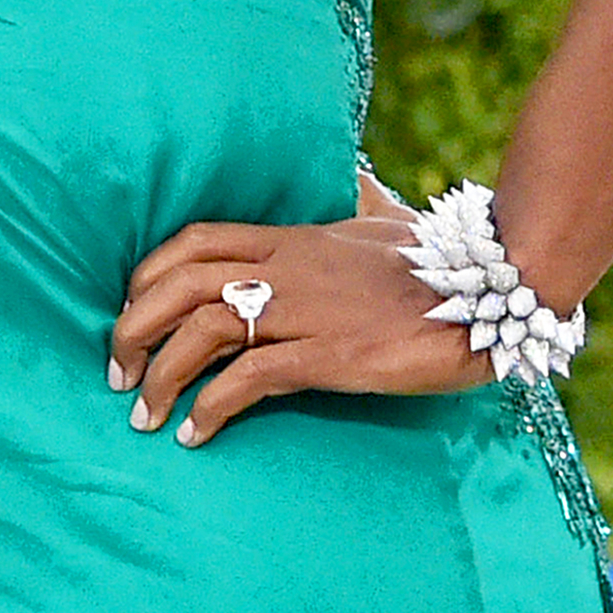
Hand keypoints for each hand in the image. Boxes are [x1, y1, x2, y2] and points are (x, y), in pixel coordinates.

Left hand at [109, 213, 485, 447]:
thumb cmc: (441, 259)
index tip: (127, 311)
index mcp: (290, 238)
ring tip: (142, 414)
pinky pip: (252, 378)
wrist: (496, 287)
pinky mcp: (332, 355)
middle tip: (116, 373)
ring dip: (161, 373)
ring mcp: (308, 311)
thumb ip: (355, 204)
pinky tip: (195, 434)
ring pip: (204, 330)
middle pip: (179, 283)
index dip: (146, 275)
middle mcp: (287, 270)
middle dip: (132, 327)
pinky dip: (211, 406)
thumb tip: (354, 178)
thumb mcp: (384, 220)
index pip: (192, 242)